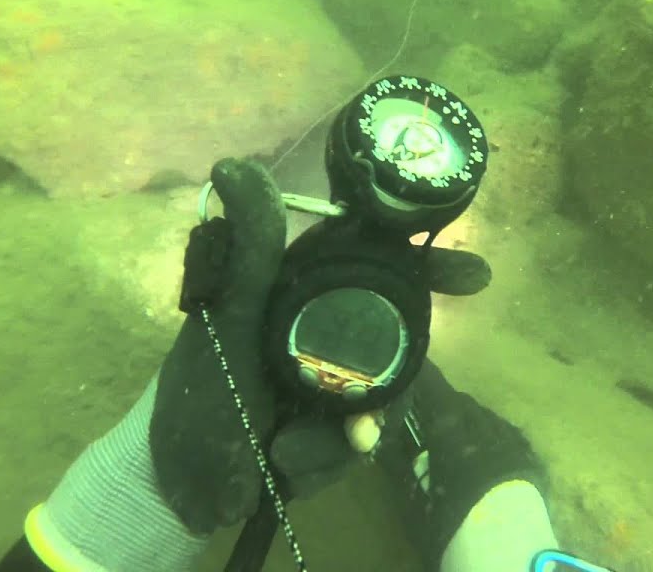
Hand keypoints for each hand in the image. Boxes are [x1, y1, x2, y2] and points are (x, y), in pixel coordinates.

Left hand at [149, 158, 492, 535]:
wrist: (179, 487)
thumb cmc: (198, 392)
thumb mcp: (226, 320)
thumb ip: (248, 249)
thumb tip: (233, 165)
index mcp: (302, 292)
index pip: (376, 262)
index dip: (426, 266)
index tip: (474, 276)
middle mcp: (325, 332)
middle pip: (395, 342)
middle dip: (388, 386)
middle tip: (362, 420)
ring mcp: (335, 385)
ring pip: (385, 401)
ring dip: (338, 437)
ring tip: (288, 453)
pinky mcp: (335, 435)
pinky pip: (364, 442)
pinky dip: (329, 460)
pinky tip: (288, 467)